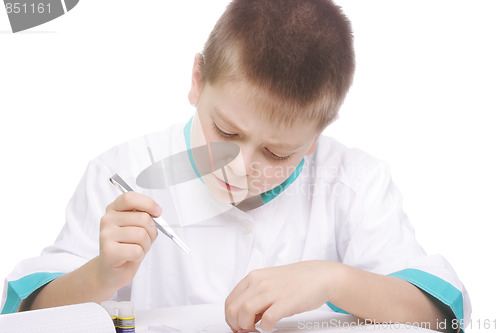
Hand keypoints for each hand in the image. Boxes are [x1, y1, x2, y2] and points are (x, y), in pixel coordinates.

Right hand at [97, 192, 160, 290]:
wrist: (111, 271)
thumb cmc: (126, 247)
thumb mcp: (136, 227)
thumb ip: (144, 216)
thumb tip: (155, 212)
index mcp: (114, 209)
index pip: (130, 198)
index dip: (147, 203)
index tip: (157, 212)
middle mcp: (107, 220)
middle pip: (143, 218)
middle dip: (151, 232)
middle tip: (143, 241)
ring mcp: (106, 235)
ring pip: (141, 235)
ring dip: (145, 246)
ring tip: (136, 249)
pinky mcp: (108, 251)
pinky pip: (137, 250)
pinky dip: (139, 256)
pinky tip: (130, 257)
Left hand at [225, 261, 339, 331]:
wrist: (319, 276)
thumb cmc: (295, 281)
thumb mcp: (269, 281)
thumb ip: (255, 294)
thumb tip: (244, 315)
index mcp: (253, 278)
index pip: (230, 300)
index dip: (230, 318)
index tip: (236, 325)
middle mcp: (260, 283)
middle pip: (233, 308)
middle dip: (235, 324)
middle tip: (245, 330)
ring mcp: (272, 292)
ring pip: (244, 312)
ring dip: (246, 327)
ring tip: (256, 329)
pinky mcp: (285, 302)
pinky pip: (267, 319)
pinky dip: (265, 327)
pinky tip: (270, 326)